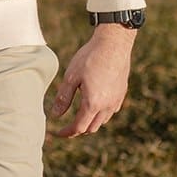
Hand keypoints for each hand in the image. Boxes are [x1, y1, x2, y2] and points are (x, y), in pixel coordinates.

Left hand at [49, 24, 135, 138]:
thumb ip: (63, 98)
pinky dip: (100, 114)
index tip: (57, 133)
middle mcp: (107, 106)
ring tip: (78, 117)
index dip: (67, 133)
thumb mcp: (71, 77)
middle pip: (91, 128)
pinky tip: (94, 105)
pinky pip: (111, 111)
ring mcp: (117, 100)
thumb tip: (55, 115)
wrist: (114, 43)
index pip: (79, 128)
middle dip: (78, 130)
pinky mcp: (122, 93)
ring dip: (90, 122)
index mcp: (93, 103)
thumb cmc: (90, 58)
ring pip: (102, 121)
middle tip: (66, 127)